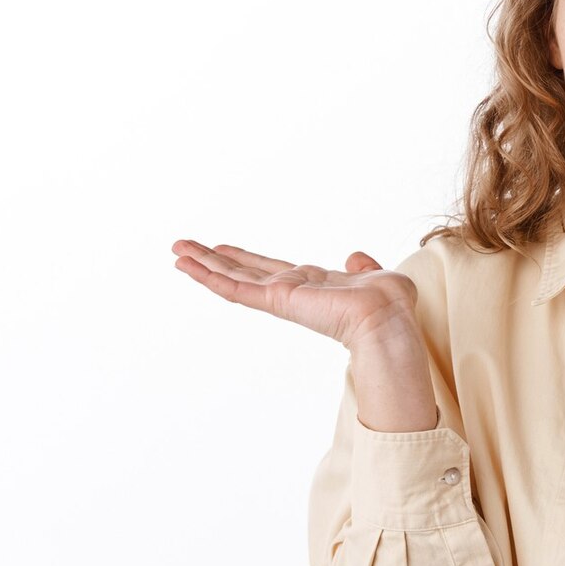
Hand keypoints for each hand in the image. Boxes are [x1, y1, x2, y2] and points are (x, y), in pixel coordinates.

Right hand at [170, 240, 421, 353]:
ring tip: (176, 252)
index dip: (245, 259)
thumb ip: (363, 266)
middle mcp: (290, 291)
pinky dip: (208, 276)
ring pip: (231, 280)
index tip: (222, 248)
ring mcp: (279, 297)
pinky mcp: (274, 301)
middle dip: (213, 260)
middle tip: (183, 248)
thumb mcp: (376, 275)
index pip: (269, 269)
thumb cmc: (388, 303)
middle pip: (242, 272)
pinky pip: (234, 288)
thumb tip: (356, 257)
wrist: (386, 317)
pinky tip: (186, 264)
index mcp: (311, 284)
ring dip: (202, 265)